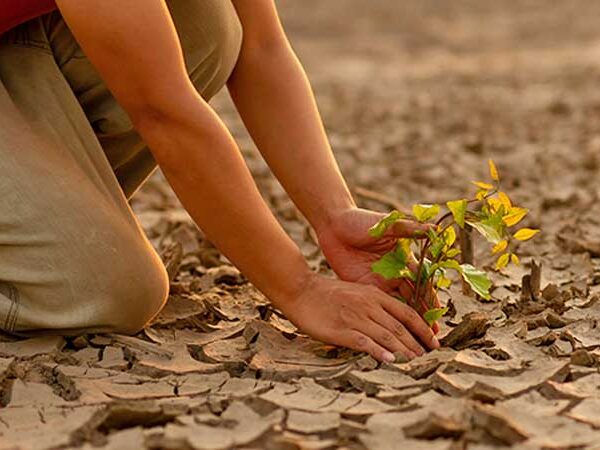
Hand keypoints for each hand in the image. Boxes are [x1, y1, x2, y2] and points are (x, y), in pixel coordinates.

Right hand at [281, 274, 439, 361]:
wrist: (301, 290)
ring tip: (415, 363)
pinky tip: (389, 361)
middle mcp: (369, 305)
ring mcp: (355, 317)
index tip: (435, 343)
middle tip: (429, 359)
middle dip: (417, 345)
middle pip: (400, 327)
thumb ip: (375, 305)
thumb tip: (393, 324)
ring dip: (403, 351)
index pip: (407, 313)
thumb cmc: (328, 294)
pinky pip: (364, 341)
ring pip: (387, 336)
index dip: (423, 329)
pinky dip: (379, 351)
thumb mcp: (357, 292)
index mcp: (374, 295)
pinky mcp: (341, 329)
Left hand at [316, 207, 441, 331]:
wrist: (334, 224)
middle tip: (430, 339)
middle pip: (412, 299)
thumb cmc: (361, 221)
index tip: (438, 315)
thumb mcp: (386, 224)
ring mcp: (378, 281)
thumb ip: (409, 229)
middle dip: (422, 318)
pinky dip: (383, 319)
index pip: (421, 282)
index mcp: (403, 259)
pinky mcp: (362, 286)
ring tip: (414, 342)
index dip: (430, 299)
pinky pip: (376, 306)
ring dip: (404, 324)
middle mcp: (394, 273)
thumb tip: (435, 229)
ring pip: (395, 306)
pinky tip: (389, 334)